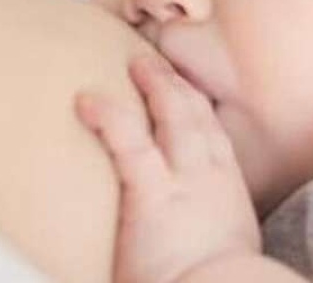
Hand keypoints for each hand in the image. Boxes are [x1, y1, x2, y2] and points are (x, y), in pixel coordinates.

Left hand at [76, 58, 260, 282]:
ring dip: (154, 83)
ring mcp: (184, 178)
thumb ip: (207, 231)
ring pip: (173, 114)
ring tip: (135, 62)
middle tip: (157, 63)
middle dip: (176, 85)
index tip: (186, 90)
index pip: (213, 137)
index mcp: (227, 190)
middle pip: (195, 115)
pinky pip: (129, 142)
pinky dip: (108, 117)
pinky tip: (86, 100)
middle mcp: (210, 174)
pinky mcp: (152, 192)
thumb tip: (186, 237)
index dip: (198, 108)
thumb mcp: (226, 250)